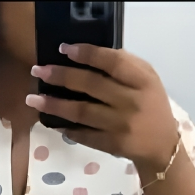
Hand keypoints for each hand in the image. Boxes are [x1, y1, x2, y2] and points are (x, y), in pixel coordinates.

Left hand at [26, 44, 179, 174]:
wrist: (161, 145)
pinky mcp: (111, 145)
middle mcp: (131, 102)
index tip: (64, 49)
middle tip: (38, 71)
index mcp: (142, 80)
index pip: (112, 62)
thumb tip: (88, 56)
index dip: (86, 54)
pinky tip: (51, 121)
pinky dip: (66, 128)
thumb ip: (124, 66)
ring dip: (55, 105)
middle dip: (61, 76)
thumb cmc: (150, 105)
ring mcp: (120, 125)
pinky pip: (83, 134)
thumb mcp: (146, 79)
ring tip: (33, 99)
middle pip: (91, 85)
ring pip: (82, 112)